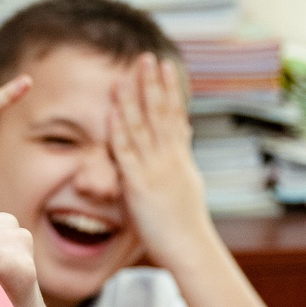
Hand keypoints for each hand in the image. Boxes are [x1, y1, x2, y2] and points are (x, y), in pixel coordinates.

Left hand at [106, 54, 214, 263]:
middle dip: (153, 83)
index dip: (171, 89)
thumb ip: (182, 162)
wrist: (191, 249)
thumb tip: (184, 140)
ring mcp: (155, 169)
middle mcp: (170, 158)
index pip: (175, 115)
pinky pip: (127, 152)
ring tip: (128, 73)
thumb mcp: (189, 187)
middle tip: (147, 56)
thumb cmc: (188, 228)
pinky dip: (120, 129)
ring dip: (134, 98)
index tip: (167, 66)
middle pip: (161, 113)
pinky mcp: (139, 185)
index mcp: (181, 159)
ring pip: (143, 126)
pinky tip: (114, 110)